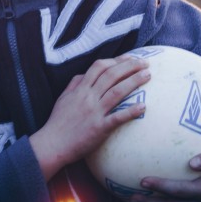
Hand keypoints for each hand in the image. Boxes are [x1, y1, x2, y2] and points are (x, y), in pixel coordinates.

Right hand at [30, 56, 149, 180]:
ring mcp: (94, 112)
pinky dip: (131, 111)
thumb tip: (84, 75)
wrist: (52, 144)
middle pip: (111, 75)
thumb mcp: (63, 98)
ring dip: (134, 81)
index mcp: (80, 89)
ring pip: (116, 92)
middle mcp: (88, 97)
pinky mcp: (99, 128)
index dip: (116, 60)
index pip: (99, 67)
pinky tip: (143, 107)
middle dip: (130, 66)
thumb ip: (74, 84)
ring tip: (148, 75)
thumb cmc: (58, 122)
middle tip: (145, 63)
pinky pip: (117, 118)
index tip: (129, 58)